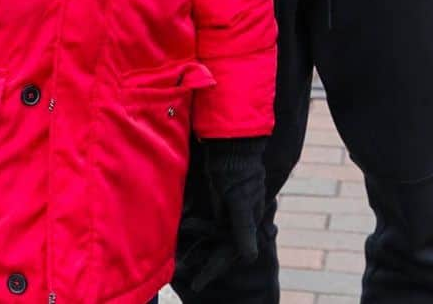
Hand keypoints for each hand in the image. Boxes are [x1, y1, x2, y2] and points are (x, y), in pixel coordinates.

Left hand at [176, 136, 266, 292]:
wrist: (233, 145)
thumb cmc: (237, 172)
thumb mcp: (238, 201)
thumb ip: (244, 229)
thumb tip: (251, 259)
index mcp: (247, 225)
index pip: (229, 255)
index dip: (213, 271)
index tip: (197, 286)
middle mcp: (240, 221)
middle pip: (221, 248)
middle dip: (204, 259)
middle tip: (184, 271)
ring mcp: (231, 211)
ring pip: (213, 234)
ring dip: (197, 236)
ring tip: (180, 238)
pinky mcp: (224, 201)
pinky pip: (210, 220)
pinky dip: (196, 224)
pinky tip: (183, 222)